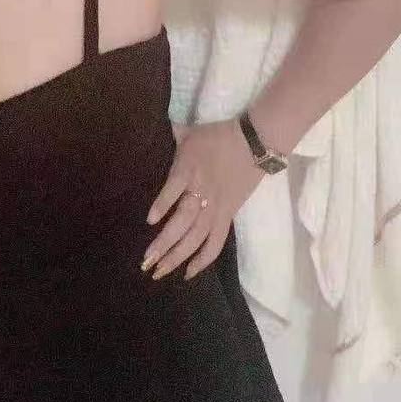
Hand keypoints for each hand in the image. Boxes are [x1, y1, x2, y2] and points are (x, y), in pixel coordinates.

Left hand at [141, 118, 264, 281]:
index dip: (162, 205)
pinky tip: (187, 273)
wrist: (255, 142)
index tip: (150, 221)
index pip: (174, 189)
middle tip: (145, 262)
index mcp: (189, 169)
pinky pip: (215, 242)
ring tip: (158, 272)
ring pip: (195, 238)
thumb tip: (160, 128)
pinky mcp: (226, 215)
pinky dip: (202, 259)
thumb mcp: (190, 132)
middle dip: (163, 244)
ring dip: (176, 256)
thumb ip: (173, 136)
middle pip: (182, 222)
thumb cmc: (219, 136)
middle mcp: (201, 192)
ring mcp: (215, 207)